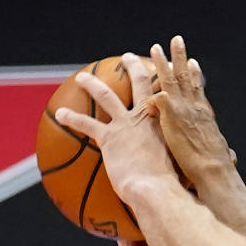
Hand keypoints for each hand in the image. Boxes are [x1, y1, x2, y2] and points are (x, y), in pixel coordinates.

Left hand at [55, 54, 176, 202]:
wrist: (155, 188)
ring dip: (93, 84)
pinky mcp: (109, 138)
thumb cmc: (171, 183)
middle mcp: (146, 118)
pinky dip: (72, 118)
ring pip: (107, 96)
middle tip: (128, 58)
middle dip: (134, 68)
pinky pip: (86, 124)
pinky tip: (60, 114)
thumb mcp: (182, 167)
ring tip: (82, 78)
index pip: (166, 95)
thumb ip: (179, 161)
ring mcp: (126, 125)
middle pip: (140, 84)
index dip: (166, 81)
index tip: (164, 69)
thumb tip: (185, 173)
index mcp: (165, 123)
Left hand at [149, 36, 234, 190]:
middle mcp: (195, 107)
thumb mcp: (220, 154)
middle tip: (176, 40)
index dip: (194, 75)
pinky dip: (151, 82)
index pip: (198, 90)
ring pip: (171, 79)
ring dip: (162, 62)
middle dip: (180, 57)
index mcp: (205, 115)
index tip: (192, 63)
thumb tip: (230, 155)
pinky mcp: (171, 115)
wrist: (213, 170)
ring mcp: (183, 109)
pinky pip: (156, 95)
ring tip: (155, 47)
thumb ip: (219, 150)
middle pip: (185, 76)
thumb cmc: (217, 168)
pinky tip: (138, 71)